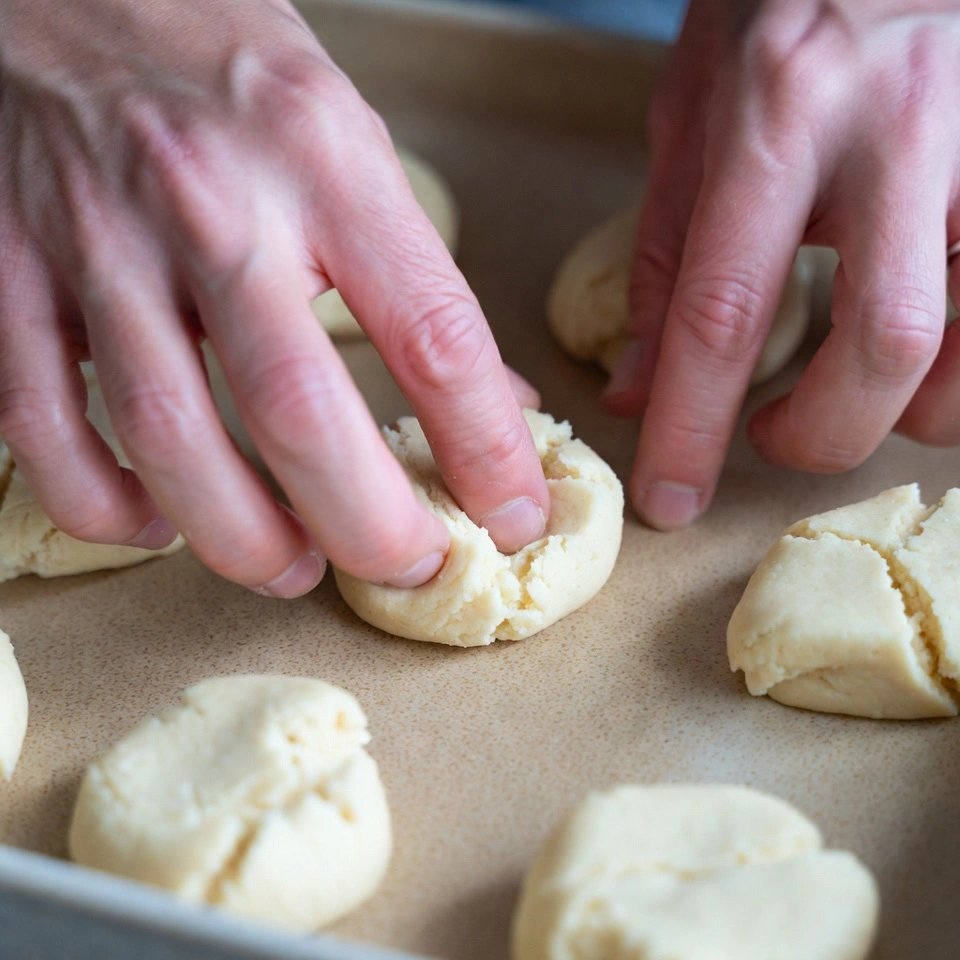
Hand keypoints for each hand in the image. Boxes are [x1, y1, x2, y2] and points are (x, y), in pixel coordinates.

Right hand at [0, 0, 548, 594]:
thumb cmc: (229, 73)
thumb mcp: (352, 146)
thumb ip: (415, 281)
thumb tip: (490, 405)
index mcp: (324, 163)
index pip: (434, 337)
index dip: (486, 449)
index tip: (512, 514)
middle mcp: (213, 203)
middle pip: (297, 412)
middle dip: (367, 525)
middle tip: (406, 565)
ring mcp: (97, 242)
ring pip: (169, 435)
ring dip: (242, 537)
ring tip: (295, 569)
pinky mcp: (9, 274)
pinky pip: (47, 428)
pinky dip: (105, 505)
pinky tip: (159, 524)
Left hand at [603, 0, 959, 528]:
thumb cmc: (777, 9)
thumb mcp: (690, 117)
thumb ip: (663, 257)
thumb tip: (638, 389)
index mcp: (779, 114)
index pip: (724, 308)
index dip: (692, 426)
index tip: (669, 500)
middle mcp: (898, 125)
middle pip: (886, 343)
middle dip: (824, 433)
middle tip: (777, 436)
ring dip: (914, 409)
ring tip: (859, 389)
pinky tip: (929, 349)